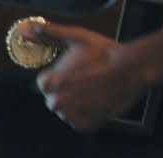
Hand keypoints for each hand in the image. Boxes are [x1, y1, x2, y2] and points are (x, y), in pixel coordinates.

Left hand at [24, 20, 147, 131]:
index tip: (73, 74)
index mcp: (49, 84)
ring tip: (93, 93)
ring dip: (78, 105)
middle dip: (68, 93)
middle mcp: (56, 103)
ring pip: (68, 113)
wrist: (131, 70)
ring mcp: (71, 116)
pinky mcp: (86, 126)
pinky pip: (80, 123)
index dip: (60, 78)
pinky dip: (89, 116)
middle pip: (55, 100)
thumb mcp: (78, 38)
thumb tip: (31, 27)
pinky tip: (98, 103)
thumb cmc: (105, 54)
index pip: (44, 85)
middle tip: (86, 83)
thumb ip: (52, 33)